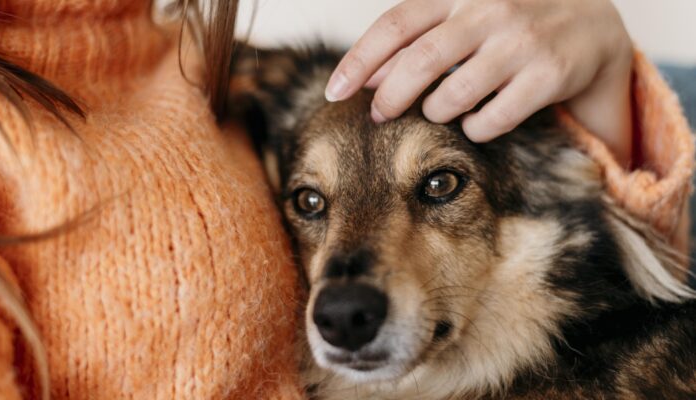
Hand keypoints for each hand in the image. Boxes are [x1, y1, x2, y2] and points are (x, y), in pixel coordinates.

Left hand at [326, 0, 633, 165]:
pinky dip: (474, 128)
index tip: (334, 92)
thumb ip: (416, 39)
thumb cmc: (509, 23)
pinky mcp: (550, 73)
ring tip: (438, 111)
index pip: (395, 24)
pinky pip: (492, 119)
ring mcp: (522, 40)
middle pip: (419, 61)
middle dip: (389, 96)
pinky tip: (476, 122)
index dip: (358, 61)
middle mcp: (490, 8)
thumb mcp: (464, 17)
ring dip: (435, 112)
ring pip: (453, 95)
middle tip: (378, 116)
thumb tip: (365, 78)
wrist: (593, 25)